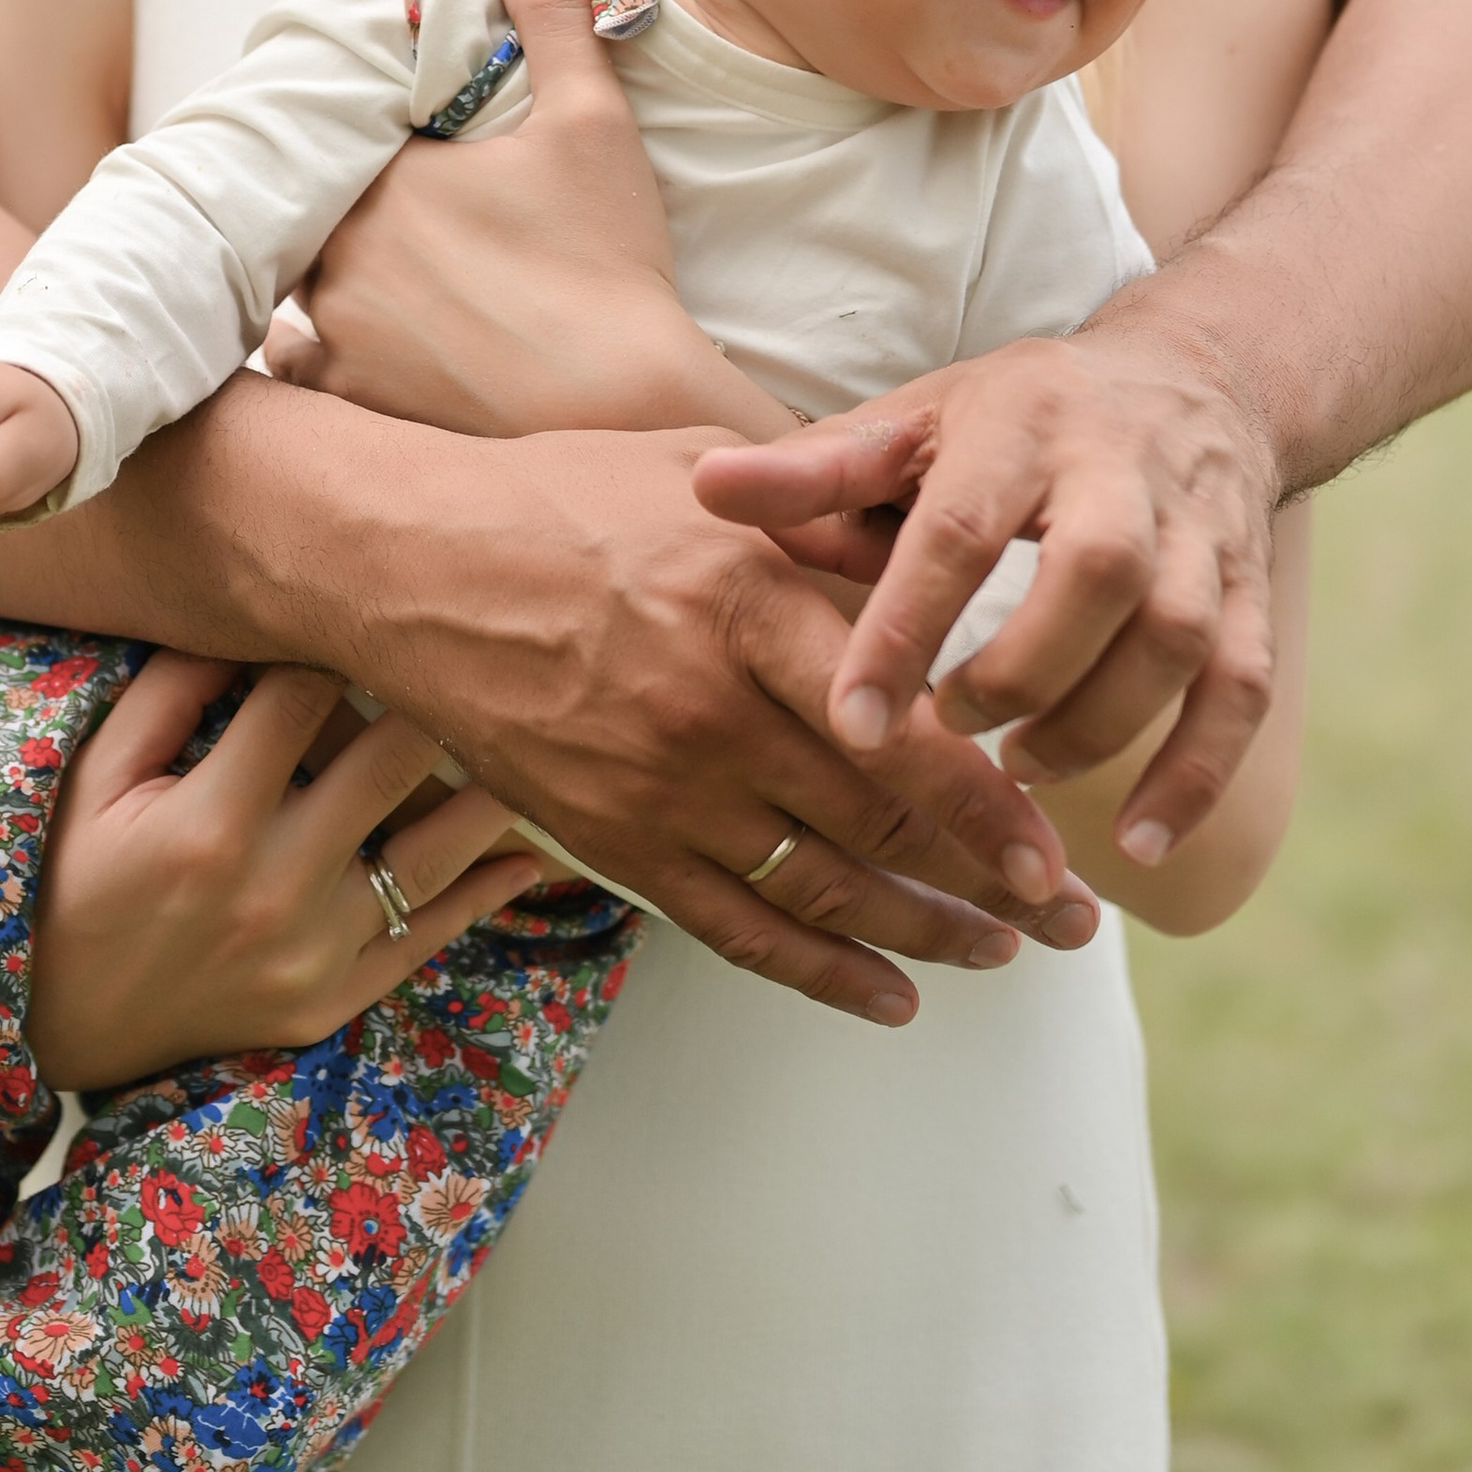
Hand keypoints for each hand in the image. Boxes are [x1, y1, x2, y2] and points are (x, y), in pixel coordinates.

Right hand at [0, 385, 1105, 1018]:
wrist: (404, 560)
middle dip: (990, 888)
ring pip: (820, 891)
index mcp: (750, 601)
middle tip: (1068, 922)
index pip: (906, 731)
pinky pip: (734, 928)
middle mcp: (711, 706)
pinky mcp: (607, 836)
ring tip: (997, 954)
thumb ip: (824, 523)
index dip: (995, 810)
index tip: (1060, 853)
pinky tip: (888, 998)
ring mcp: (655, 783)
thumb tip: (943, 553)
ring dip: (923, 937)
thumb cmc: (564, 496)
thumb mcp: (706, 474)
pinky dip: (820, 973)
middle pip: (880, 827)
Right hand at [25, 649, 548, 1088]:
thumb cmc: (71, 884)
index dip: (333, 637)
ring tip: (532, 726)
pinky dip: (488, 891)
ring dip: (488, 784)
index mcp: (209, 822)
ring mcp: (313, 954)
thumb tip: (234, 613)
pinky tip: (532, 848)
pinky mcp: (334, 1002)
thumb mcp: (92, 781)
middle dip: (429, 691)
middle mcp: (273, 889)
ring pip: (433, 849)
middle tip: (469, 641)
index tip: (367, 600)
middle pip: (388, 760)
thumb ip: (165, 693)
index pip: (302, 696)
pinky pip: (430, 938)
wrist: (60, 1031)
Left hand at [268, 0, 767, 436]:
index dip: (374, 140)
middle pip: (317, 205)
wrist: (621, 401)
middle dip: (348, 205)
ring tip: (386, 278)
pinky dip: (323, 349)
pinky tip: (368, 341)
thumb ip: (549, 17)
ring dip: (329, 273)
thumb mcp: (591, 123)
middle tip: (403, 214)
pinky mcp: (346, 392)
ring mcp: (334, 324)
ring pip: (298, 279)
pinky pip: (299, 360)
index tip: (410, 151)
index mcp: (386, 174)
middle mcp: (338, 247)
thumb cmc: (607, 262)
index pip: (346, 135)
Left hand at [693, 297, 1283, 865]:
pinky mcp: (1252, 594)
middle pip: (1097, 571)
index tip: (849, 722)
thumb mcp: (915, 422)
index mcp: (1021, 426)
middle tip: (953, 729)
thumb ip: (815, 471)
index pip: (957, 529)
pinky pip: (1241, 694)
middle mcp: (1123, 473)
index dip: (903, 627)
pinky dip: (1197, 775)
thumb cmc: (1017, 420)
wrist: (1194, 379)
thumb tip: (704, 491)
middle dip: (1023, 669)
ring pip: (1177, 638)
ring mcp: (1201, 535)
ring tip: (1020, 776)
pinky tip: (1136, 847)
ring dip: (1100, 725)